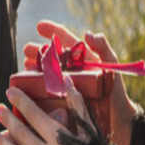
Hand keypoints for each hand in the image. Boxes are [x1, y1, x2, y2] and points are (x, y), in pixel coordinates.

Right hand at [24, 20, 138, 144]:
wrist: (118, 118)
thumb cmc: (116, 90)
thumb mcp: (111, 65)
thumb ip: (103, 46)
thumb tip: (87, 34)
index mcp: (82, 58)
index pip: (65, 40)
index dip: (52, 31)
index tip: (39, 26)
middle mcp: (72, 69)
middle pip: (51, 56)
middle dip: (37, 51)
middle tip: (26, 50)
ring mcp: (67, 84)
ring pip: (46, 72)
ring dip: (34, 68)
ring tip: (25, 66)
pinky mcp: (63, 99)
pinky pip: (46, 90)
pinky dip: (36, 86)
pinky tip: (28, 86)